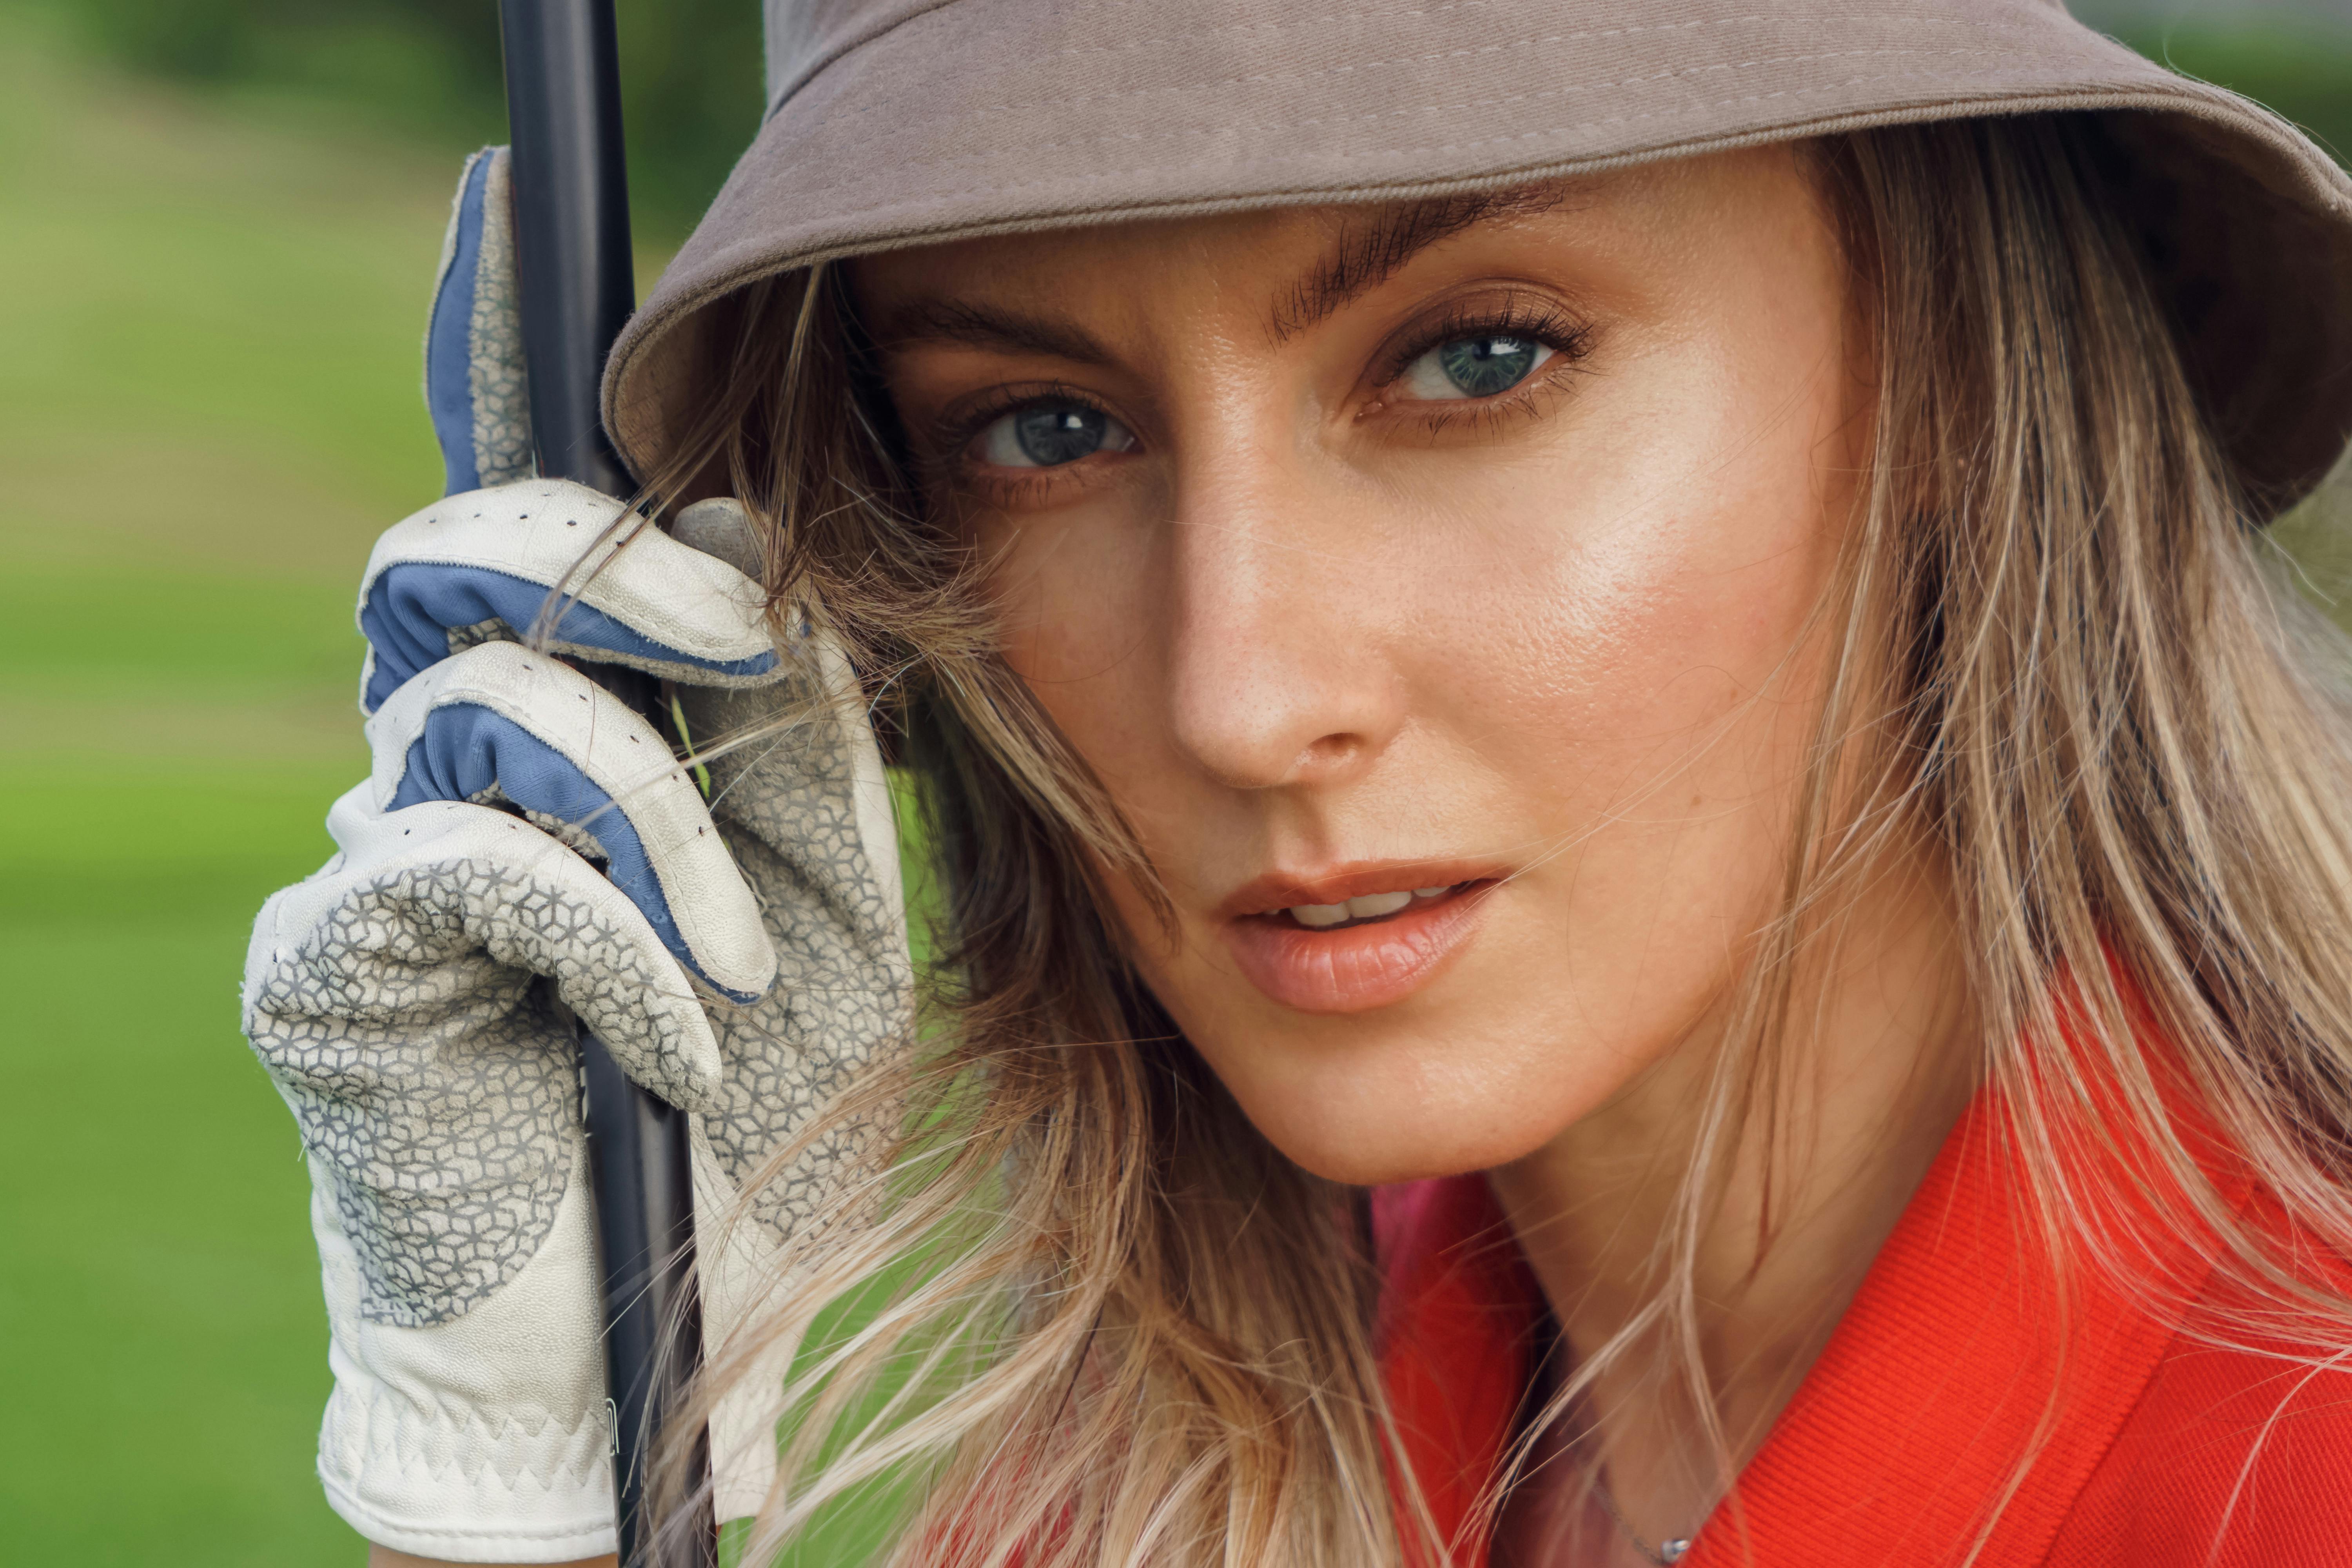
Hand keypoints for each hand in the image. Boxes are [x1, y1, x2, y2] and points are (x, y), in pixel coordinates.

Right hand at [247, 143, 911, 1563]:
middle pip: (471, 546)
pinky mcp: (334, 954)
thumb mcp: (816, 874)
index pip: (515, 500)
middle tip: (750, 643)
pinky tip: (677, 1034)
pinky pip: (470, 862)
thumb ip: (794, 712)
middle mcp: (445, 749)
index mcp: (568, 710)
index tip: (508, 208)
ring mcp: (375, 843)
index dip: (489, 350)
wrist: (673, 1290)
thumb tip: (762, 536)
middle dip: (625, 571)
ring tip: (743, 955)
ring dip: (652, 819)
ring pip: (483, 696)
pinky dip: (612, 941)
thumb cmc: (745, 1083)